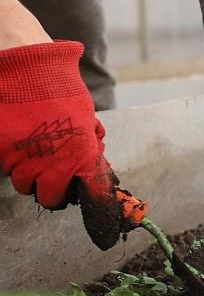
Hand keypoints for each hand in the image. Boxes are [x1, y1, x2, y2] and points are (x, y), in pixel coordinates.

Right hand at [0, 41, 130, 249]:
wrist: (25, 64)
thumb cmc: (59, 88)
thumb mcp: (85, 118)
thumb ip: (89, 147)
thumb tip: (95, 169)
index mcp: (81, 153)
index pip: (92, 195)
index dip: (97, 211)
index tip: (102, 230)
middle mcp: (52, 161)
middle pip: (50, 199)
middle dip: (53, 191)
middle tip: (53, 176)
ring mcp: (22, 157)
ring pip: (23, 185)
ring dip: (30, 175)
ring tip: (33, 152)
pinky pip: (5, 168)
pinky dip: (10, 161)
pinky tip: (17, 143)